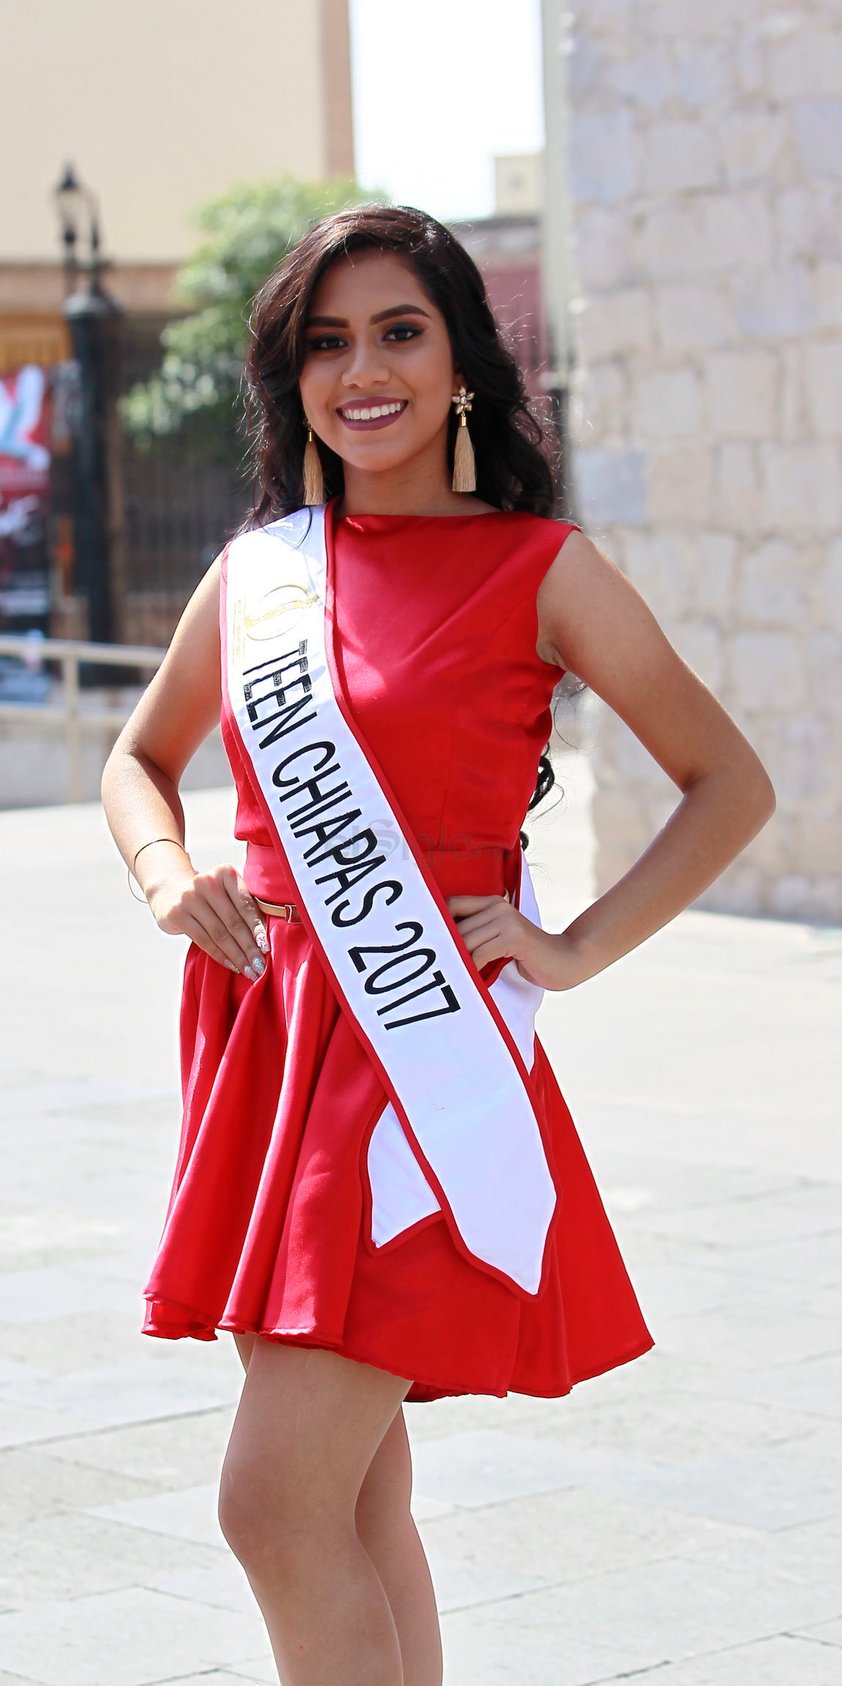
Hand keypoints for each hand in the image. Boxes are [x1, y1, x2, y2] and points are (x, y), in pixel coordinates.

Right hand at [149, 862, 270, 980]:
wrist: (169, 891)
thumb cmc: (208, 896)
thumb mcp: (226, 891)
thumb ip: (243, 907)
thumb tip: (265, 940)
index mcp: (225, 873)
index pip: (245, 904)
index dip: (257, 928)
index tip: (267, 947)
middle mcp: (207, 882)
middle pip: (233, 921)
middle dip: (249, 947)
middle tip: (260, 965)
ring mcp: (190, 898)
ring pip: (219, 934)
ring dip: (236, 955)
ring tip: (249, 970)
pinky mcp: (178, 914)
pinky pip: (204, 940)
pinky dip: (220, 955)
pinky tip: (232, 965)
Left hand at [445, 892, 586, 991]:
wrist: (565, 960)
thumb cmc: (528, 955)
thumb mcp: (499, 940)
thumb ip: (477, 935)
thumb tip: (442, 945)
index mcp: (492, 903)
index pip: (451, 904)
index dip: (436, 923)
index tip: (430, 946)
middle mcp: (497, 906)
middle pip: (455, 926)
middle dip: (447, 951)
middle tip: (440, 971)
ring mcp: (506, 919)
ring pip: (465, 941)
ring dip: (459, 962)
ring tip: (456, 977)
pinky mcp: (514, 936)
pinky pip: (480, 953)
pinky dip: (474, 969)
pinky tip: (475, 979)